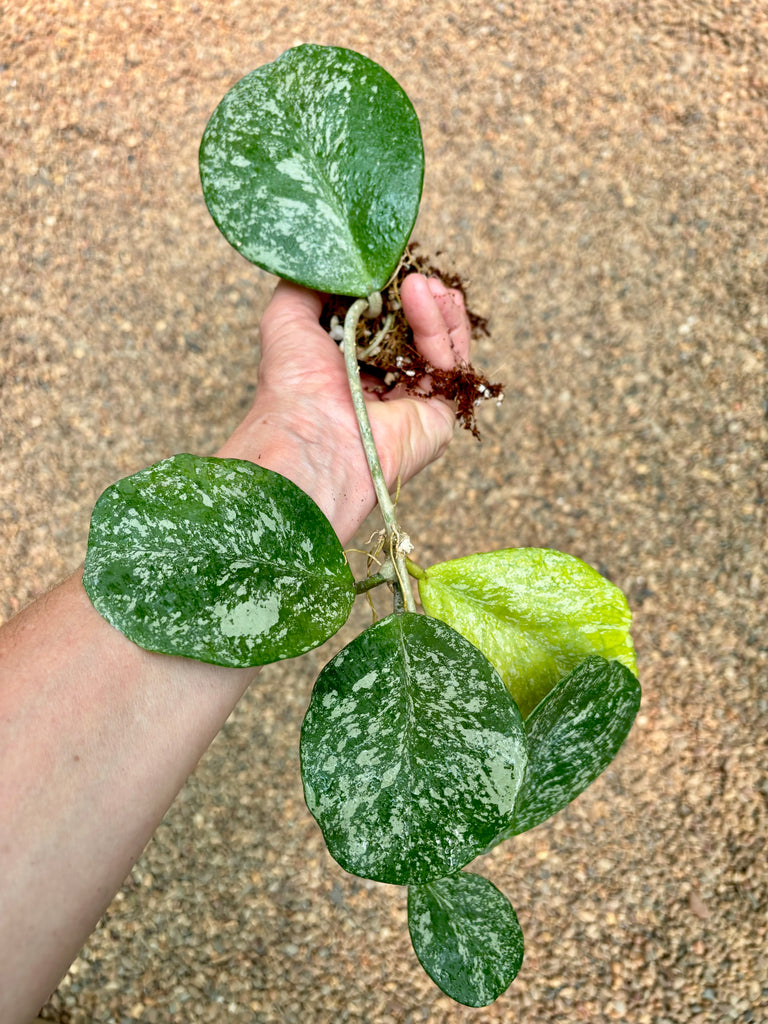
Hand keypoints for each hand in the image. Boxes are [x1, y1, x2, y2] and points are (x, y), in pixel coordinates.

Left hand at [217, 273, 471, 542]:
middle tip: (417, 274)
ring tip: (424, 282)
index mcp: (348, 373)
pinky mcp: (439, 414)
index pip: (383, 328)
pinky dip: (442, 328)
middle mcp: (383, 390)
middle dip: (422, 301)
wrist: (312, 438)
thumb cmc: (292, 386)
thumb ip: (307, 286)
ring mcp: (413, 403)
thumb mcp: (285, 320)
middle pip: (417, 336)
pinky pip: (450, 364)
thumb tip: (332, 262)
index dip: (391, 297)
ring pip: (441, 347)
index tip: (393, 269)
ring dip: (437, 309)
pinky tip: (425, 298)